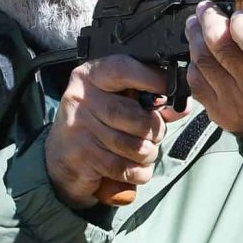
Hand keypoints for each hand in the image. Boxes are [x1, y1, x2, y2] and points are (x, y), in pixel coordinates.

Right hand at [45, 55, 187, 207]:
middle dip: (155, 129)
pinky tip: (135, 167)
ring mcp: (79, 128)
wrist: (59, 156)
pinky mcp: (82, 157)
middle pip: (136, 116)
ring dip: (149, 153)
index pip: (124, 70)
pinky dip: (139, 172)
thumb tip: (183, 106)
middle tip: (154, 133)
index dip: (153, 79)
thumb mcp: (119, 101)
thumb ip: (150, 101)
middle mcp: (81, 98)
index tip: (171, 88)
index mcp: (91, 76)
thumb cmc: (96, 122)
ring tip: (144, 150)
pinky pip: (126, 168)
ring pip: (135, 146)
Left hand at [185, 1, 242, 157]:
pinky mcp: (218, 112)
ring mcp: (236, 103)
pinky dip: (194, 61)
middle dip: (210, 21)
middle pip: (223, 51)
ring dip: (196, 37)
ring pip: (204, 62)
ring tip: (197, 23)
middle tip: (207, 8)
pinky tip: (199, 50)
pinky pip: (195, 81)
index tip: (237, 14)